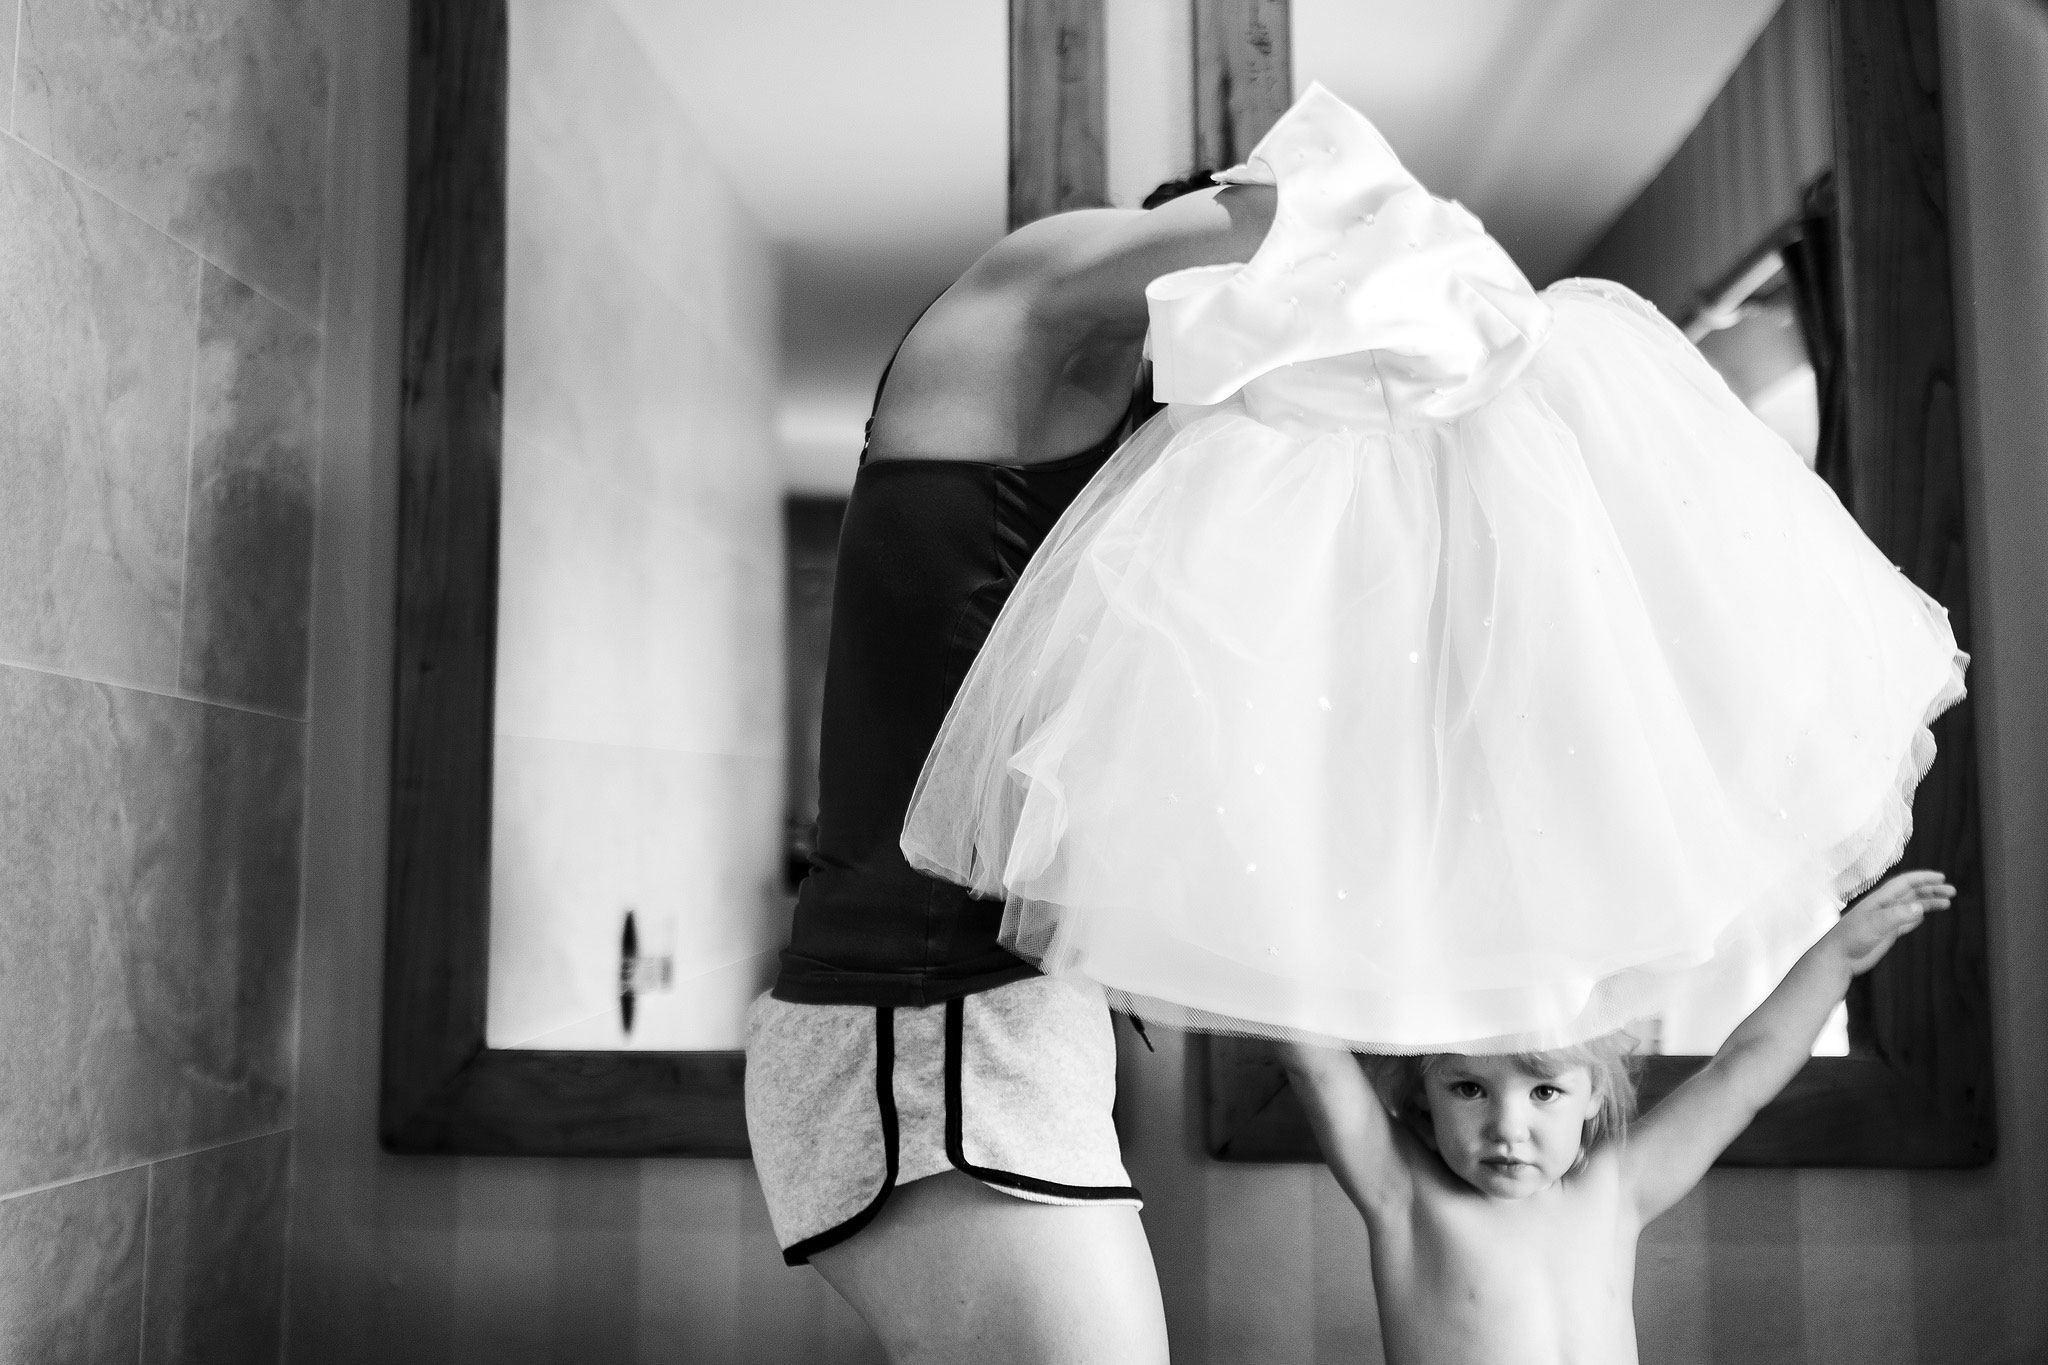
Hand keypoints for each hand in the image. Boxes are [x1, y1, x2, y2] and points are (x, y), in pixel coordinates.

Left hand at [1832, 870, 1953, 974]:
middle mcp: (1884, 907)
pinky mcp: (1886, 933)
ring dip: (1928, 903)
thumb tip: (1920, 909)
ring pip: (1911, 907)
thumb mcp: (1875, 924)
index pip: (1905, 883)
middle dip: (1931, 890)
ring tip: (1946, 903)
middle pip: (1911, 893)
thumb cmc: (1851, 938)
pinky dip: (1916, 918)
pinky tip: (1924, 916)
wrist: (1838, 958)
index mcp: (1880, 899)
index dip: (1923, 878)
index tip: (1942, 878)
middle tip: (1951, 892)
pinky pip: (1905, 922)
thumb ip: (1897, 916)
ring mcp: (1886, 920)